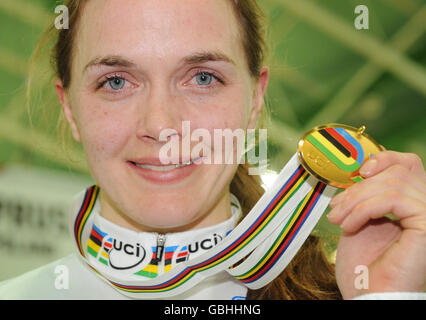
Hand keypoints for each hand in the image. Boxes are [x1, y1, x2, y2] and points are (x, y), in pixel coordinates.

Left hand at [327, 150, 425, 298]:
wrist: (368, 296)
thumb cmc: (364, 264)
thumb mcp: (360, 218)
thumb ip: (365, 193)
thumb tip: (359, 167)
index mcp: (414, 204)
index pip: (409, 164)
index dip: (383, 159)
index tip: (357, 172)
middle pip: (397, 171)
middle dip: (358, 188)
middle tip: (335, 209)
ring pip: (392, 183)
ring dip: (356, 200)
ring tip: (338, 220)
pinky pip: (392, 199)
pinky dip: (363, 209)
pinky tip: (349, 226)